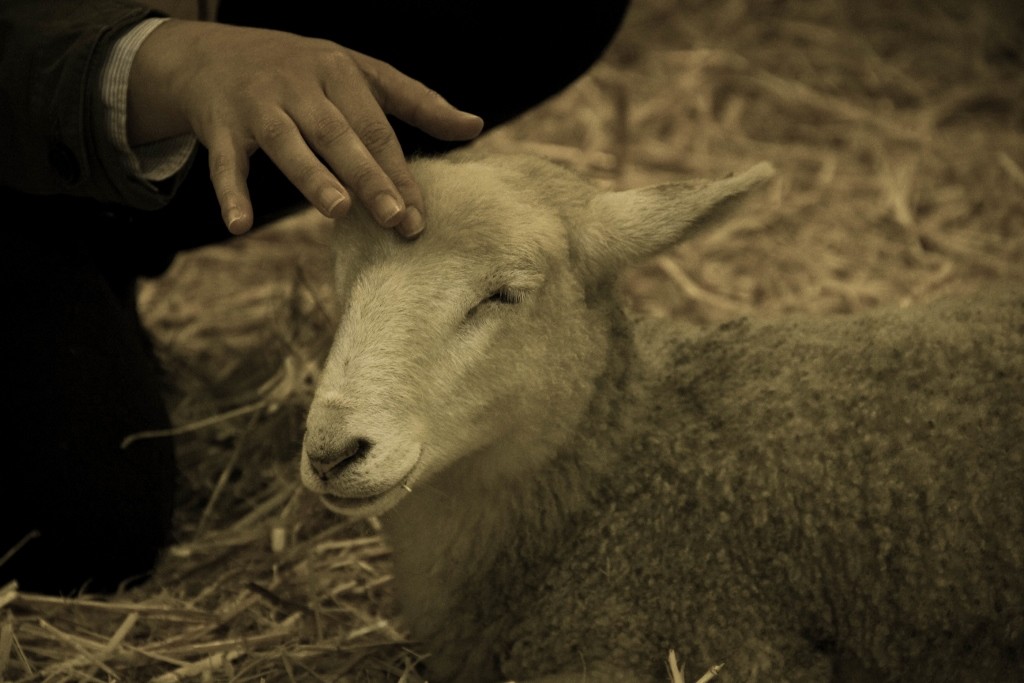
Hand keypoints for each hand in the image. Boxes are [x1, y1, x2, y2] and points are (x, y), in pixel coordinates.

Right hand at [127, 20, 483, 236]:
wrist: (210, 55)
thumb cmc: (302, 72)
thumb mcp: (359, 74)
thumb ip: (416, 102)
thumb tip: (475, 126)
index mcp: (339, 72)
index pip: (376, 129)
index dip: (399, 174)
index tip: (419, 217)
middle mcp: (299, 85)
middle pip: (339, 135)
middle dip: (368, 178)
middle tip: (395, 219)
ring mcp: (257, 104)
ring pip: (287, 144)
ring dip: (312, 178)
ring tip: (339, 211)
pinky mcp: (219, 125)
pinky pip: (224, 163)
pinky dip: (230, 193)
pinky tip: (240, 226)